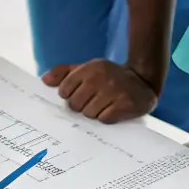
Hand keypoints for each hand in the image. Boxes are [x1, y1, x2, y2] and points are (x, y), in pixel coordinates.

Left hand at [42, 59, 157, 122]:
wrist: (143, 80)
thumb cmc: (109, 76)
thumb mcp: (87, 69)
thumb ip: (65, 73)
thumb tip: (44, 80)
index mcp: (89, 68)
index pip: (64, 90)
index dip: (69, 96)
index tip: (79, 94)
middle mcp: (101, 78)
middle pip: (75, 104)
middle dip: (81, 106)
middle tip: (93, 101)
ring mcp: (114, 91)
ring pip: (89, 114)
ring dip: (95, 113)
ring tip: (104, 104)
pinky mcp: (126, 104)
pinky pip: (104, 119)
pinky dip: (107, 117)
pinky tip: (113, 109)